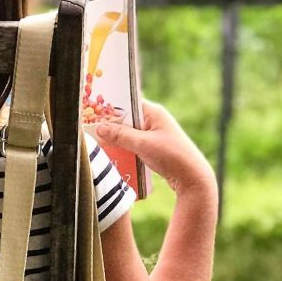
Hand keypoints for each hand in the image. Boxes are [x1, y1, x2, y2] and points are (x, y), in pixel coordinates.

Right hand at [93, 100, 216, 196]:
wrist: (192, 178)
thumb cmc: (171, 156)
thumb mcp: (142, 144)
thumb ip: (120, 135)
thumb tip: (99, 127)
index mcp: (154, 112)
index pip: (127, 103)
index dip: (109, 106)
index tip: (91, 111)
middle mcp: (153, 119)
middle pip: (125, 118)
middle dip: (109, 125)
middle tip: (89, 130)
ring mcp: (153, 133)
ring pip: (127, 132)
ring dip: (115, 138)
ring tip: (97, 143)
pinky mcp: (152, 146)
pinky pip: (132, 143)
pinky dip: (122, 147)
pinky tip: (112, 153)